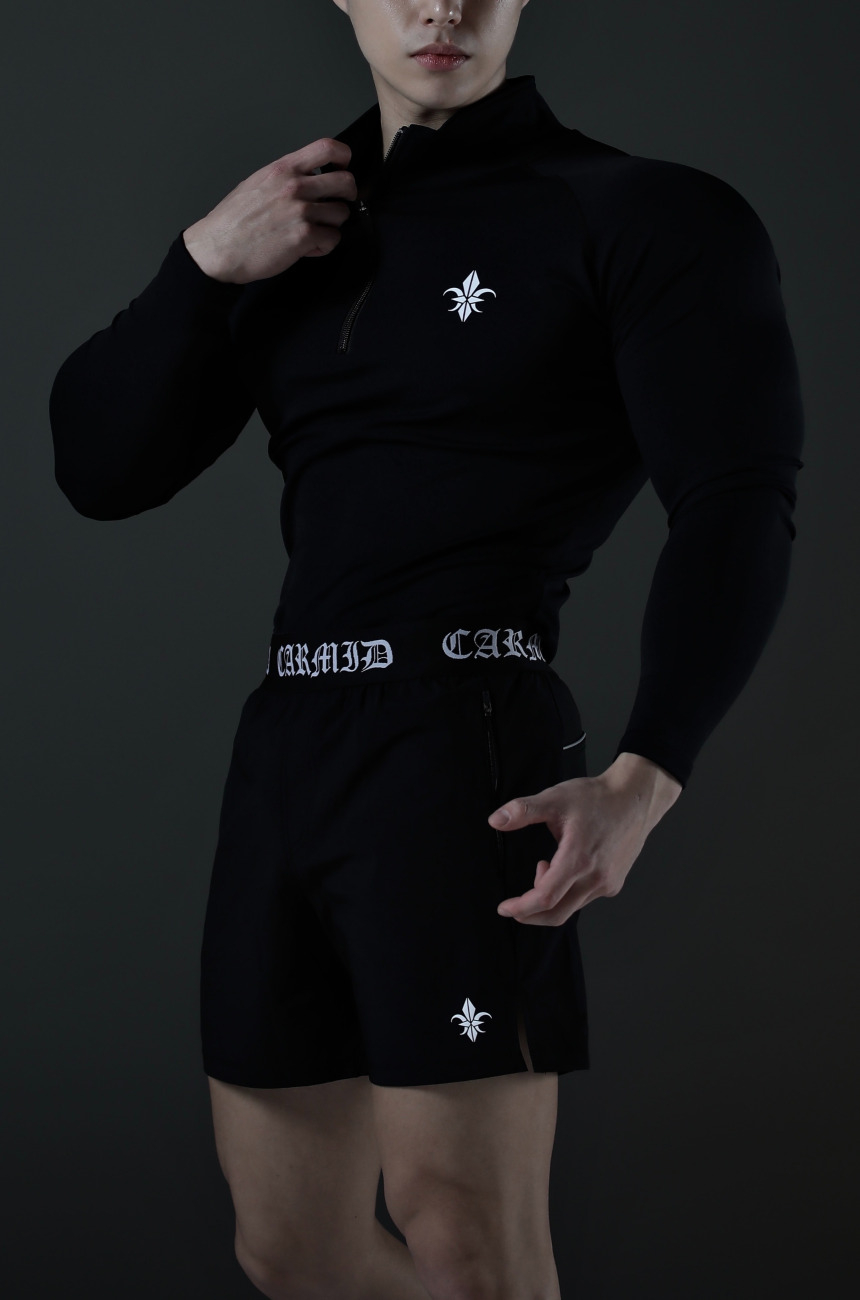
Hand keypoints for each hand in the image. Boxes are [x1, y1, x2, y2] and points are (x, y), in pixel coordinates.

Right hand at [181, 136, 356, 283]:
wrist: (218, 248)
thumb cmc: (233, 220)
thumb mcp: (257, 183)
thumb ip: (285, 177)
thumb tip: (309, 177)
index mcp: (283, 168)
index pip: (328, 148)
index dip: (343, 159)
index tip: (340, 170)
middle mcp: (295, 186)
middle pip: (346, 182)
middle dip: (346, 196)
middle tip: (335, 205)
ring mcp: (301, 211)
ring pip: (342, 213)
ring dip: (332, 225)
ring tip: (314, 231)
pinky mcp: (304, 236)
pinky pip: (333, 239)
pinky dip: (323, 246)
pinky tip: (307, 247)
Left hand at [488, 752, 681, 925]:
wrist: (636, 798)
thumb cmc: (598, 798)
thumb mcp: (556, 799)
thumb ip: (523, 810)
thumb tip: (495, 820)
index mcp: (579, 859)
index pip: (545, 898)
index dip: (521, 907)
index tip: (504, 908)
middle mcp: (596, 878)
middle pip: (557, 913)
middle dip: (531, 914)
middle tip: (514, 906)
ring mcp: (608, 883)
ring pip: (571, 906)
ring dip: (550, 897)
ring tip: (545, 865)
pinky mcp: (615, 884)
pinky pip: (585, 898)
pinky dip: (567, 892)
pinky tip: (565, 868)